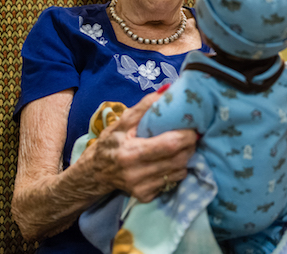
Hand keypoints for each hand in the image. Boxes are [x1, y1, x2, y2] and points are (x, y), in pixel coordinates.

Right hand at [76, 92, 196, 202]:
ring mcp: (142, 188)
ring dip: (185, 157)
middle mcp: (136, 174)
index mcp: (130, 153)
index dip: (186, 135)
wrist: (95, 172)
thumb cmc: (111, 142)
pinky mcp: (146, 196)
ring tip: (180, 146)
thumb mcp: (123, 121)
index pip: (170, 145)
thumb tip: (167, 90)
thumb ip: (146, 105)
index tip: (192, 126)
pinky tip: (168, 161)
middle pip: (179, 159)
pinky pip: (172, 182)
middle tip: (190, 134)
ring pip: (179, 172)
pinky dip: (176, 170)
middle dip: (189, 145)